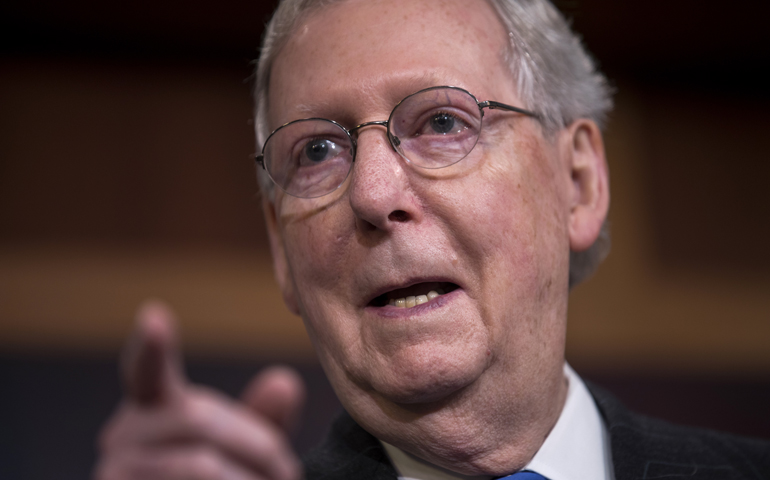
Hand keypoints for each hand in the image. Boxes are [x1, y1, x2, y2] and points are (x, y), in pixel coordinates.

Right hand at [94, 301, 304, 479]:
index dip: (150, 347)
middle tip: (290, 474)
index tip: (154, 315)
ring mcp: (116, 473)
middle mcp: (122, 437)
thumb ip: (258, 421)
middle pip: (201, 421)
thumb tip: (285, 382)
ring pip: (200, 466)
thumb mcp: (238, 452)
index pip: (146, 372)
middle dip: (260, 447)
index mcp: (150, 408)